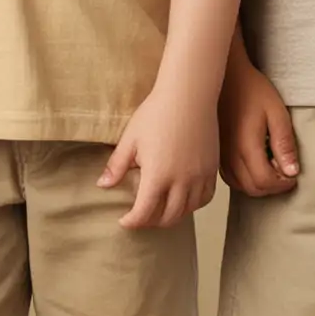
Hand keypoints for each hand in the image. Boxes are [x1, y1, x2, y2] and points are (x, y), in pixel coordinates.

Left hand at [99, 83, 218, 228]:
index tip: (124, 221)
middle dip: (151, 222)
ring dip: (172, 215)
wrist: (188, 93)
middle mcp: (181, 181)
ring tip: (160, 209)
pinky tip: (183, 199)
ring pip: (187, 211)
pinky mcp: (212, 168)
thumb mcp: (131, 138)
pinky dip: (193, 204)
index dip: (132, 221)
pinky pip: (205, 198)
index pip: (144, 213)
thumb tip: (102, 185)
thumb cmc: (156, 112)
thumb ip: (117, 165)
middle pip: (167, 218)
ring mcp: (199, 176)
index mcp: (158, 175)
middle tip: (140, 217)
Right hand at [219, 50, 298, 196]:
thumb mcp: (276, 111)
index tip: (294, 174)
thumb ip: (285, 143)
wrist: (227, 74)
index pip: (265, 182)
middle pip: (253, 189)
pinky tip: (253, 163)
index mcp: (246, 145)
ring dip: (258, 184)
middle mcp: (229, 154)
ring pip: (240, 185)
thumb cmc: (251, 88)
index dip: (283, 184)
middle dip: (273, 186)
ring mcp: (220, 153)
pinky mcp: (215, 150)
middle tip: (284, 170)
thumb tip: (292, 171)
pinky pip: (229, 176)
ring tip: (270, 165)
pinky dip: (244, 179)